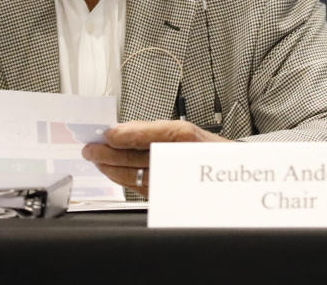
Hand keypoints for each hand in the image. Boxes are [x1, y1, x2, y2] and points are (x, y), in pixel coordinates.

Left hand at [82, 120, 229, 197]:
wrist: (235, 181)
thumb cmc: (212, 155)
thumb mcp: (188, 133)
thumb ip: (155, 131)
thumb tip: (122, 130)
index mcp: (185, 137)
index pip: (146, 135)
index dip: (123, 135)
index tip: (107, 133)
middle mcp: (179, 158)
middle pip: (136, 156)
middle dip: (108, 152)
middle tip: (91, 148)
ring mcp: (174, 179)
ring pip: (135, 174)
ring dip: (112, 167)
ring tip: (97, 160)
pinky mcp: (169, 195)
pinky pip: (141, 188)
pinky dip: (125, 179)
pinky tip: (115, 173)